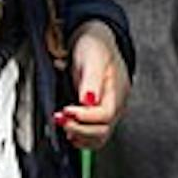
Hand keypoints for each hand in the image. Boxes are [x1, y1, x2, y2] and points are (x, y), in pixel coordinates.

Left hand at [57, 21, 128, 150]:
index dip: (84, 117)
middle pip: (103, 131)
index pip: (105, 115)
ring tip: (64, 124)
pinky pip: (94, 135)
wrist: (94, 40)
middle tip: (60, 119)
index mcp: (117, 90)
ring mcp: (109, 110)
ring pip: (99, 137)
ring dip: (79, 136)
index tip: (65, 110)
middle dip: (79, 129)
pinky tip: (70, 130)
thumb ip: (91, 79)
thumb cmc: (94, 46)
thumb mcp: (92, 57)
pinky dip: (81, 138)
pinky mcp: (99, 114)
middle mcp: (116, 103)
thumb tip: (89, 101)